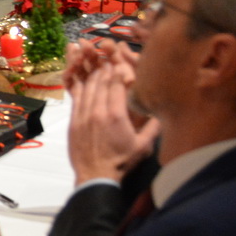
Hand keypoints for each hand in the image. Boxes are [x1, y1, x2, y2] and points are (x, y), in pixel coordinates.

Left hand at [67, 56, 159, 185]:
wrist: (95, 175)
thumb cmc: (121, 162)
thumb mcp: (142, 146)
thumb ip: (153, 128)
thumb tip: (163, 113)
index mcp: (115, 116)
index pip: (115, 86)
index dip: (117, 72)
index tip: (119, 63)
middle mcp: (97, 112)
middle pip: (99, 84)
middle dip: (104, 70)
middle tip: (107, 60)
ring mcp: (82, 116)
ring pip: (86, 89)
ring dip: (91, 76)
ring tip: (96, 66)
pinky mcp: (73, 121)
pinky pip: (76, 99)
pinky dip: (80, 88)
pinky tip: (83, 81)